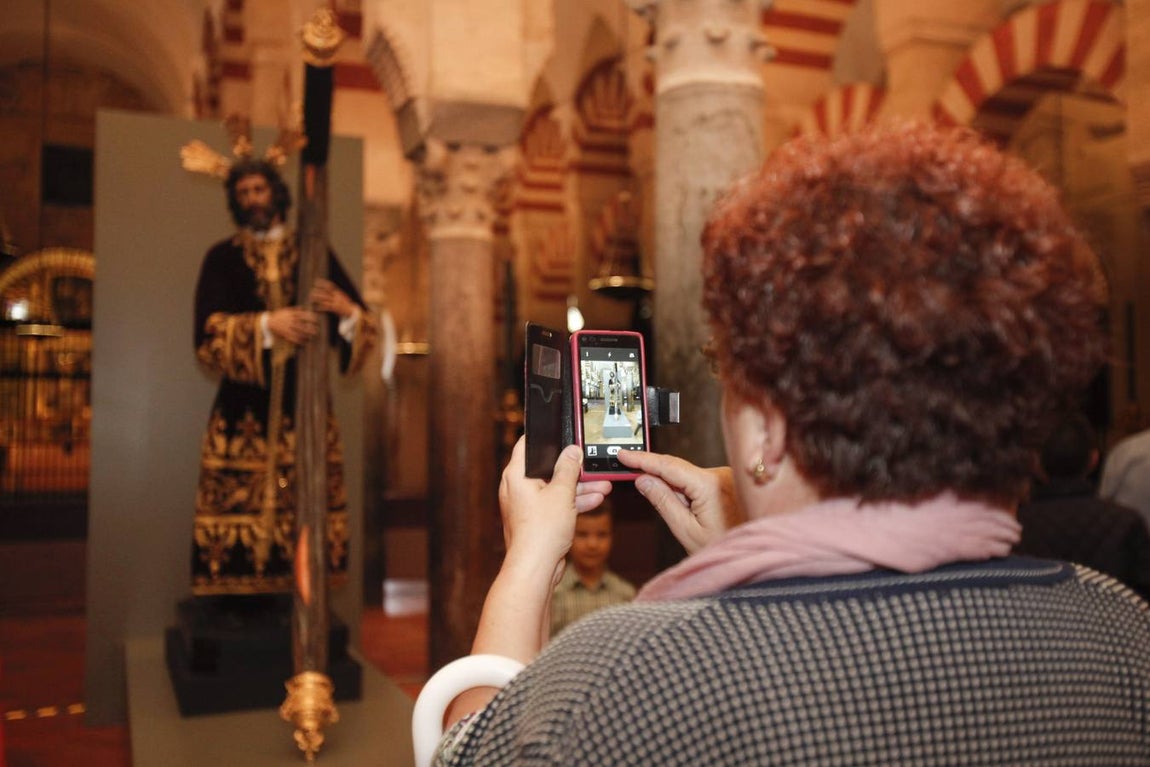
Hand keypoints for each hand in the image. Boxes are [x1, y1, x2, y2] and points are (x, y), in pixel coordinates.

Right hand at [266, 306, 318, 344]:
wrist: (268, 322)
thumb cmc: (279, 315)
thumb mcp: (286, 310)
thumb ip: (295, 309)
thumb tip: (303, 308)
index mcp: (291, 314)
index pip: (303, 315)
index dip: (311, 318)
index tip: (317, 320)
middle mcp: (290, 321)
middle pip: (302, 325)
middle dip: (310, 329)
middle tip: (317, 331)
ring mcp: (288, 328)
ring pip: (299, 333)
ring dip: (306, 336)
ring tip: (312, 337)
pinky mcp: (285, 334)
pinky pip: (293, 339)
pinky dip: (300, 341)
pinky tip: (304, 342)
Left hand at [310, 278, 356, 318]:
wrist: (354, 312)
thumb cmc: (347, 305)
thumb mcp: (343, 297)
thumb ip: (337, 294)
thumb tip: (331, 290)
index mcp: (339, 293)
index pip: (331, 286)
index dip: (323, 283)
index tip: (317, 281)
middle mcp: (337, 296)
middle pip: (326, 292)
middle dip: (318, 291)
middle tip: (311, 290)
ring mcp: (336, 302)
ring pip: (325, 299)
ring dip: (318, 298)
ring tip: (311, 297)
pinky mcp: (335, 308)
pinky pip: (326, 307)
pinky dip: (321, 307)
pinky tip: (316, 308)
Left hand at [498, 437, 611, 564]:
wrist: (536, 568)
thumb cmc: (541, 531)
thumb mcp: (562, 492)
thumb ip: (569, 468)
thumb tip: (572, 451)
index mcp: (516, 475)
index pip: (527, 445)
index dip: (545, 438)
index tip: (563, 435)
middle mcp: (518, 488)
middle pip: (546, 468)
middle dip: (572, 468)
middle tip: (589, 464)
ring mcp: (527, 505)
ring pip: (555, 488)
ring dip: (579, 486)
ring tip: (603, 484)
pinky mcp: (537, 520)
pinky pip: (556, 504)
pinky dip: (573, 502)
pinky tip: (595, 499)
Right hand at [616, 450, 740, 553]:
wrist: (750, 557)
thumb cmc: (723, 548)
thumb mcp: (685, 529)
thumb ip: (663, 501)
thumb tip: (643, 479)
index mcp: (709, 484)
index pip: (667, 465)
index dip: (642, 459)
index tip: (623, 454)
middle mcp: (721, 474)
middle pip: (677, 469)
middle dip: (658, 479)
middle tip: (639, 489)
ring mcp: (727, 477)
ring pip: (688, 476)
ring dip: (677, 490)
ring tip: (687, 519)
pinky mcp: (729, 482)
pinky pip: (700, 481)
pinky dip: (689, 491)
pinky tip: (692, 511)